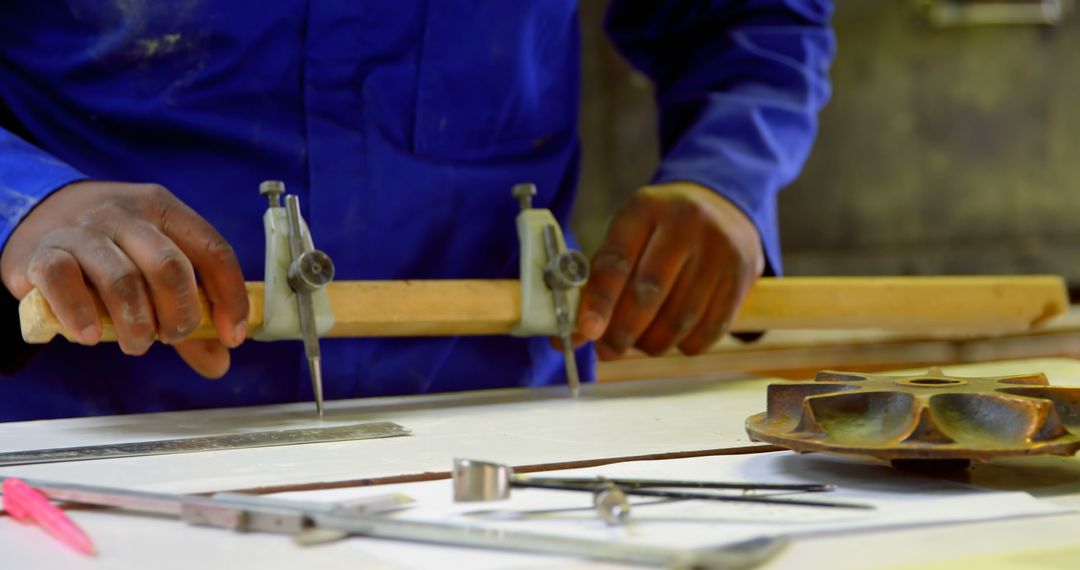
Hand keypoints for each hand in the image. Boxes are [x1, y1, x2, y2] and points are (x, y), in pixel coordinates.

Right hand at [1, 181, 248, 377]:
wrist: (40, 216)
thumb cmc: (112, 250)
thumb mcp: (154, 268)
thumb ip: (187, 314)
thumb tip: (219, 363)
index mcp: (166, 211)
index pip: (214, 251)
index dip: (230, 298)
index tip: (231, 336)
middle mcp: (127, 214)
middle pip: (170, 268)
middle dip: (180, 315)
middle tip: (171, 337)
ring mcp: (84, 229)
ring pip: (122, 280)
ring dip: (136, 325)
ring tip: (136, 343)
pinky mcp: (44, 251)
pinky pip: (66, 282)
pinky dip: (82, 315)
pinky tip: (90, 336)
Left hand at [576, 182, 763, 358]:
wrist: (723, 208)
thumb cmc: (660, 231)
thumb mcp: (628, 238)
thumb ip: (600, 283)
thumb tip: (575, 336)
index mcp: (646, 208)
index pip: (617, 260)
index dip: (600, 301)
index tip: (588, 332)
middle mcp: (686, 222)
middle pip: (650, 292)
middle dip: (624, 331)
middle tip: (609, 350)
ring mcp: (720, 247)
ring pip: (680, 317)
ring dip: (654, 342)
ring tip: (641, 342)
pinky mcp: (743, 273)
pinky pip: (711, 328)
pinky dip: (686, 344)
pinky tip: (674, 339)